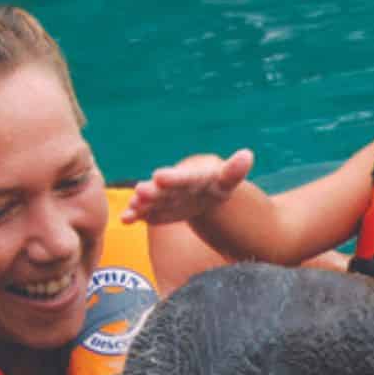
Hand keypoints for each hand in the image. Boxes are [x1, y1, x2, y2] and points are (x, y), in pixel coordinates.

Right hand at [124, 149, 254, 224]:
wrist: (203, 192)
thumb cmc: (216, 184)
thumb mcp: (227, 180)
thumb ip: (234, 170)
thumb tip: (247, 155)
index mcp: (191, 177)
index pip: (182, 177)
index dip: (173, 177)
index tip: (160, 176)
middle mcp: (172, 185)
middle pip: (162, 189)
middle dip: (152, 191)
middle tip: (140, 191)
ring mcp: (162, 196)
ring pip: (150, 200)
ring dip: (140, 204)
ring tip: (132, 208)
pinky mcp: (156, 209)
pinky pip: (144, 212)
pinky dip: (135, 215)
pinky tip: (126, 219)